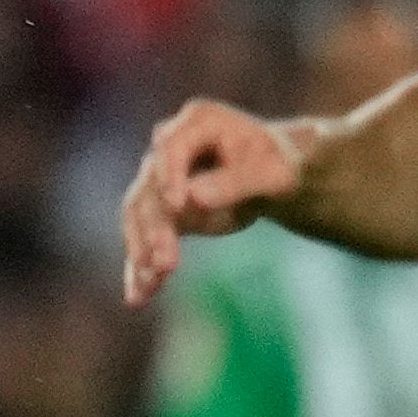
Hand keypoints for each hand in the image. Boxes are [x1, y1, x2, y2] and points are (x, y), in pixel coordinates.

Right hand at [119, 98, 309, 306]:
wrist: (275, 176)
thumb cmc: (278, 165)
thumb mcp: (272, 174)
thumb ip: (236, 182)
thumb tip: (194, 198)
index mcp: (199, 121)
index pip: (171, 147)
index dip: (170, 176)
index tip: (178, 204)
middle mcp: (170, 145)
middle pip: (150, 187)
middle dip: (156, 226)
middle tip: (166, 262)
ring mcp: (161, 177)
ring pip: (140, 215)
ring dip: (141, 251)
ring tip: (149, 285)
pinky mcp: (162, 209)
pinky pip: (145, 237)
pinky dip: (142, 265)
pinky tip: (139, 295)